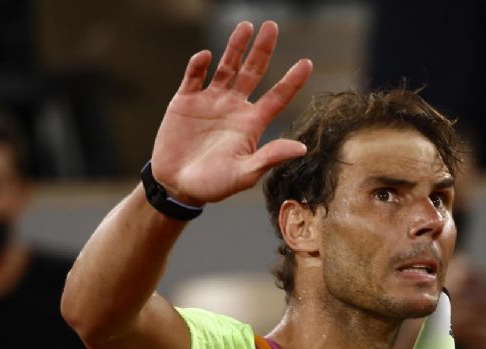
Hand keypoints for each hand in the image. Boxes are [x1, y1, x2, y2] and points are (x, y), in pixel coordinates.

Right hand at [150, 21, 312, 204]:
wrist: (177, 185)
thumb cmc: (214, 185)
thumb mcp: (244, 174)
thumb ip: (270, 157)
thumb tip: (302, 148)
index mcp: (252, 123)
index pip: (278, 97)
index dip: (292, 80)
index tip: (307, 62)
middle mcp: (234, 107)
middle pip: (253, 72)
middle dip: (262, 50)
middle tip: (272, 26)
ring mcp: (210, 101)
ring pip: (226, 67)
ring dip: (235, 47)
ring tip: (245, 26)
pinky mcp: (185, 101)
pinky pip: (193, 77)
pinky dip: (198, 66)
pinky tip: (205, 56)